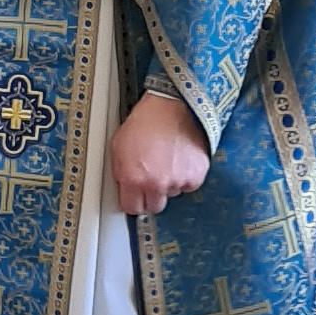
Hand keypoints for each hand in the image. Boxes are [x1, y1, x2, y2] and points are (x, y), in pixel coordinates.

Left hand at [109, 92, 209, 215]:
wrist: (173, 106)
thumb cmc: (146, 121)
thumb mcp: (119, 147)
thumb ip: (121, 173)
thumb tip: (124, 188)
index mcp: (133, 179)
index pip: (133, 209)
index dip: (134, 201)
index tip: (136, 196)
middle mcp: (156, 184)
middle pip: (154, 207)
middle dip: (152, 196)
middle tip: (153, 179)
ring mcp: (178, 181)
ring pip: (173, 194)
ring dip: (170, 183)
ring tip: (168, 160)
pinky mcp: (196, 175)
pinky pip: (189, 185)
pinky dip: (186, 176)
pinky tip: (181, 159)